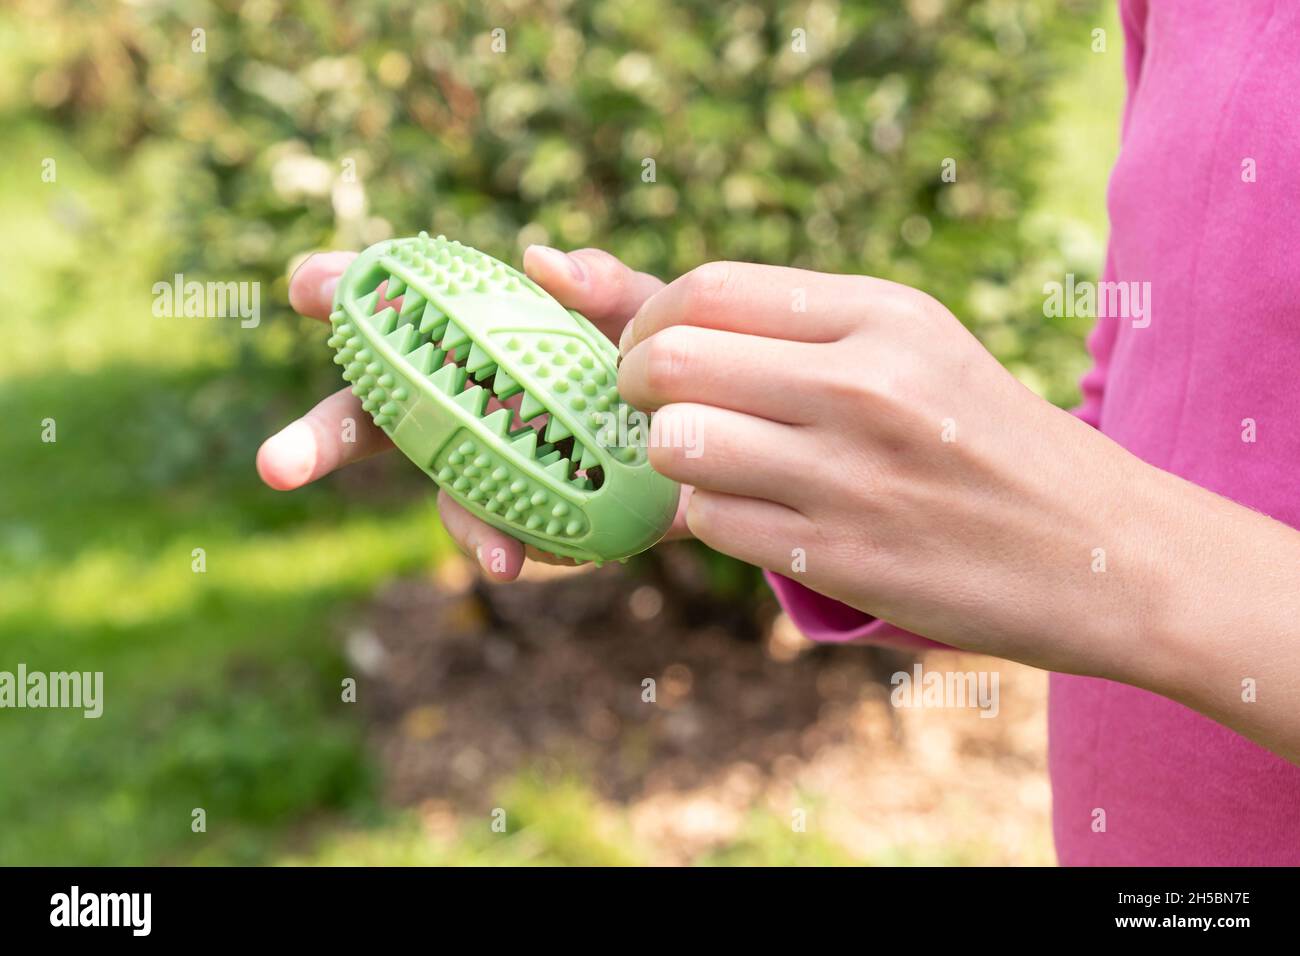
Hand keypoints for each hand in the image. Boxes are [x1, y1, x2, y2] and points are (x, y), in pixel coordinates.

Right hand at [257, 244, 690, 579]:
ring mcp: (493, 468)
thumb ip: (602, 281)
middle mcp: (467, 408)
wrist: (721, 434)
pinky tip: (566, 551)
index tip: (304, 284)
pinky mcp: (531, 518)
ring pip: (449, 499)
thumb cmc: (663, 359)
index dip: (346, 295)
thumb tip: (537, 261)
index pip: (398, 313)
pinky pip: (515, 536)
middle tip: (274, 467)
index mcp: (478, 342)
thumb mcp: (646, 310)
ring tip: (499, 557)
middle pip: (375, 424)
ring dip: (462, 528)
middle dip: (320, 442)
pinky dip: (532, 547)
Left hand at [616, 262, 1183, 674]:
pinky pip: (713, 522)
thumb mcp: (916, 349)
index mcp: (883, 312)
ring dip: (673, 460)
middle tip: (655, 410)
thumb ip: (799, 328)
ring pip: (677, 444)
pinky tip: (760, 518)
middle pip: (671, 359)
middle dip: (635, 387)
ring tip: (714, 466)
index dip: (647, 320)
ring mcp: (853, 473)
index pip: (706, 286)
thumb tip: (656, 317)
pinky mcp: (846, 557)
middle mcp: (865, 381)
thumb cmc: (991, 441)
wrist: (1108, 549)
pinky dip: (715, 519)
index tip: (648, 350)